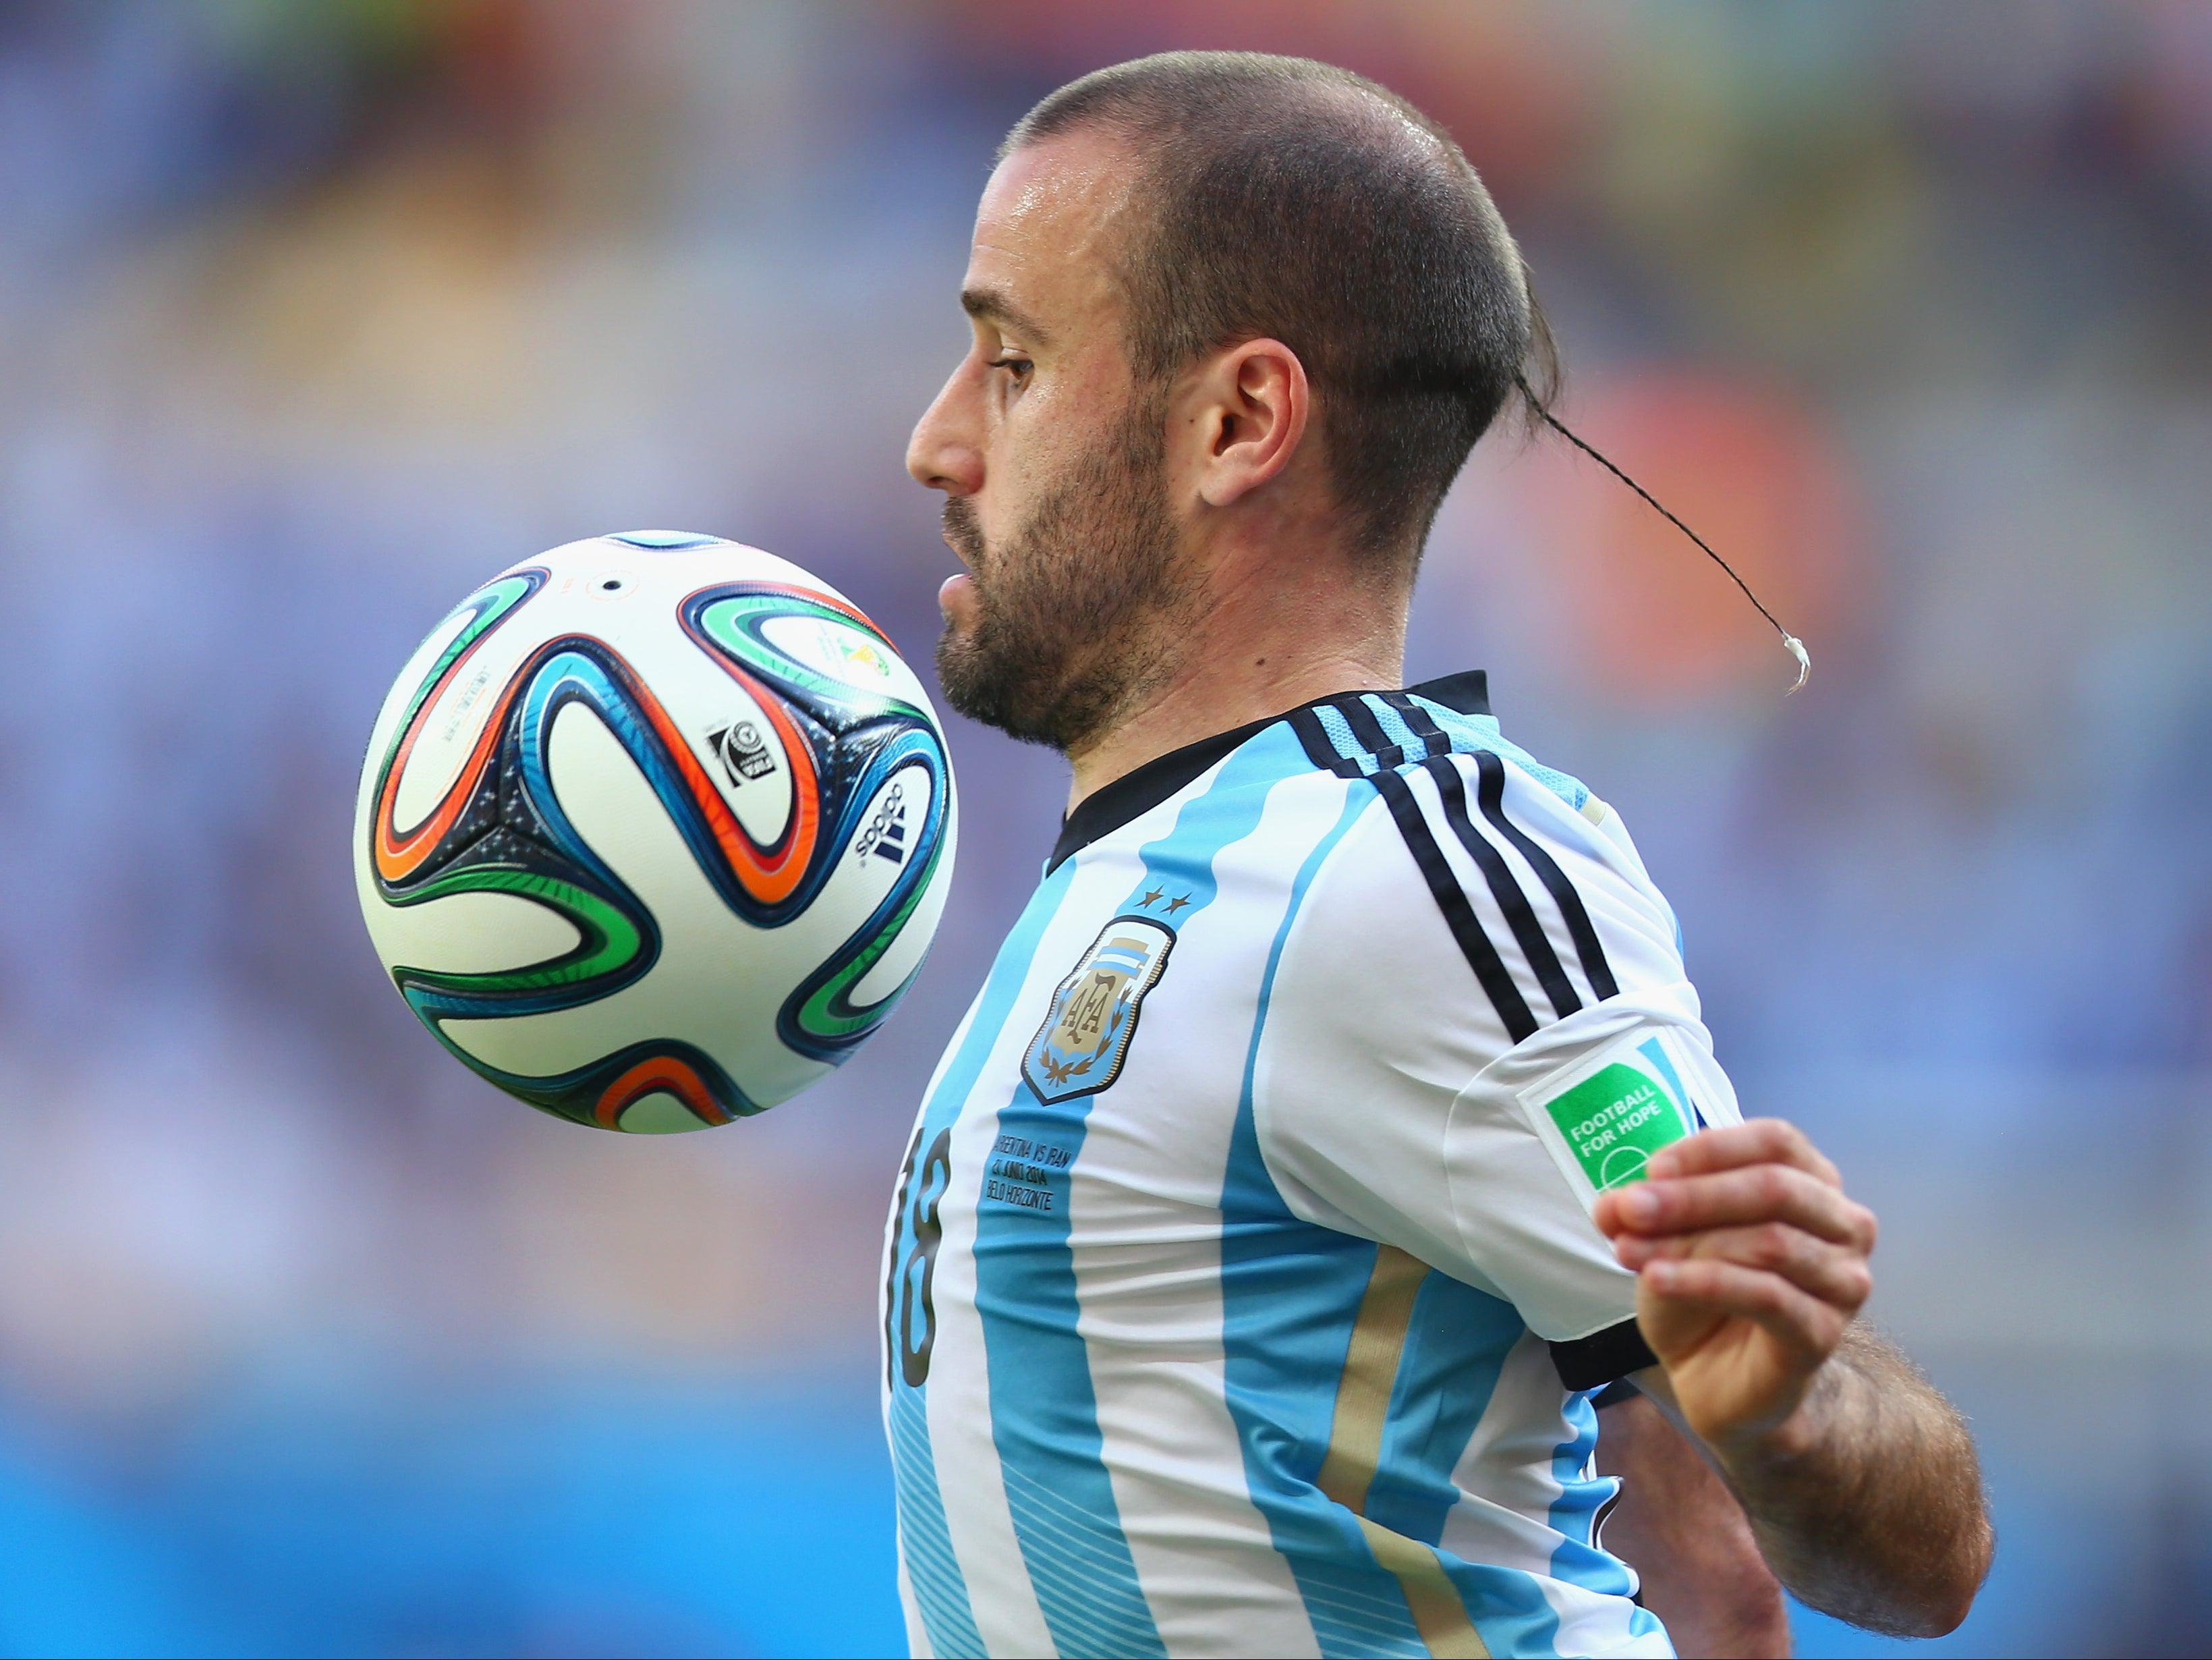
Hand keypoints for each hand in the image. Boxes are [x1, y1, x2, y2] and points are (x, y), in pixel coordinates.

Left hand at [1593, 1119, 1875, 1455]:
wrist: (1715, 1375)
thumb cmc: (1704, 1289)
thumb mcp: (1667, 1236)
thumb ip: (1644, 1212)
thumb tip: (1614, 1205)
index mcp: (1813, 1182)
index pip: (1777, 1141)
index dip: (1713, 1148)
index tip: (1652, 1168)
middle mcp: (1844, 1226)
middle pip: (1776, 1188)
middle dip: (1694, 1195)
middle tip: (1631, 1208)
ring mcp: (1843, 1281)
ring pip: (1770, 1242)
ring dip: (1689, 1242)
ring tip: (1628, 1250)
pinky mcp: (1824, 1332)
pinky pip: (1768, 1296)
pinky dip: (1704, 1282)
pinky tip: (1658, 1279)